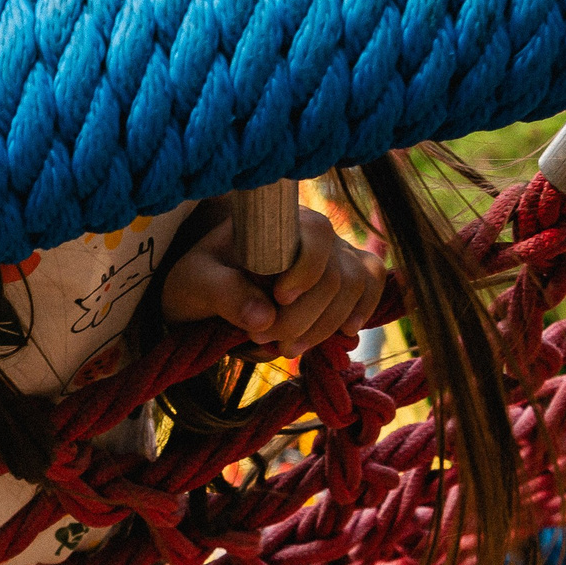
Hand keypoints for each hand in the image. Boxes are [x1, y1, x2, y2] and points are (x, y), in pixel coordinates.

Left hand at [162, 204, 388, 359]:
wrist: (208, 291)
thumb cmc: (200, 278)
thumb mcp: (195, 283)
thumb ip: (224, 293)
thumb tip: (265, 317)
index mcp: (277, 218)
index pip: (315, 233)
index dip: (305, 271)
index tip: (278, 300)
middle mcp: (313, 231)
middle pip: (335, 273)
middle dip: (303, 316)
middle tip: (264, 338)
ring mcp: (334, 253)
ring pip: (355, 286)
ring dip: (324, 325)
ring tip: (286, 346)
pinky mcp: (345, 277)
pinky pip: (370, 287)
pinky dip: (361, 312)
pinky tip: (343, 334)